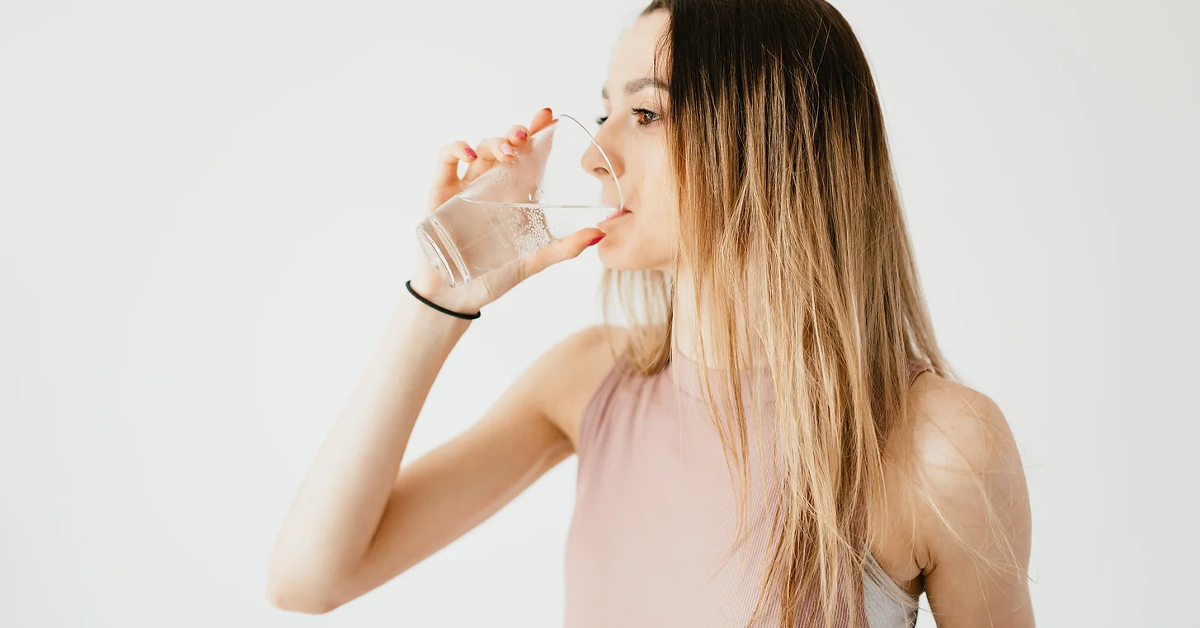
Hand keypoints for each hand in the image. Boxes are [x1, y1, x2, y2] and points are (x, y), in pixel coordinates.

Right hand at [409, 107, 604, 314]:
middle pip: (505, 146)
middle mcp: (491, 186)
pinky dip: (456, 151)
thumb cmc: (493, 277)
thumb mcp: (533, 261)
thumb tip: (600, 234)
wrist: (455, 299)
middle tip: (528, 134)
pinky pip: (445, 162)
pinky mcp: (440, 194)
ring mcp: (465, 187)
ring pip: (479, 150)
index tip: (550, 117)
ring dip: (494, 143)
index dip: (538, 132)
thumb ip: (564, 248)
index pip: (529, 155)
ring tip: (508, 150)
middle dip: (517, 133)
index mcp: (515, 195)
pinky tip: (469, 155)